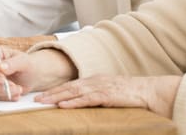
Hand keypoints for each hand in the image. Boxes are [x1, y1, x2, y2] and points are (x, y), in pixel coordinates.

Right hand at [0, 47, 77, 100]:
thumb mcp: (26, 62)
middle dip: (0, 85)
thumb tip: (1, 66)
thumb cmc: (33, 65)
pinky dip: (5, 97)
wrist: (38, 74)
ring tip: (18, 91)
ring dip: (3, 92)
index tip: (2, 79)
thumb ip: (13, 63)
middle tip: (14, 89)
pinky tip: (15, 95)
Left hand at [35, 75, 180, 117]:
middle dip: (51, 93)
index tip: (43, 95)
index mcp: (95, 80)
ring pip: (74, 92)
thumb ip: (97, 95)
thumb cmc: (132, 94)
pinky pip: (87, 99)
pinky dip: (74, 102)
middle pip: (68, 87)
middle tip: (35, 99)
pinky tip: (63, 105)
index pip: (71, 84)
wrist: (150, 91)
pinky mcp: (107, 95)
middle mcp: (95, 81)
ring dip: (57, 97)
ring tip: (43, 102)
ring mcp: (100, 87)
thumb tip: (83, 102)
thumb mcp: (111, 92)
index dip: (56, 89)